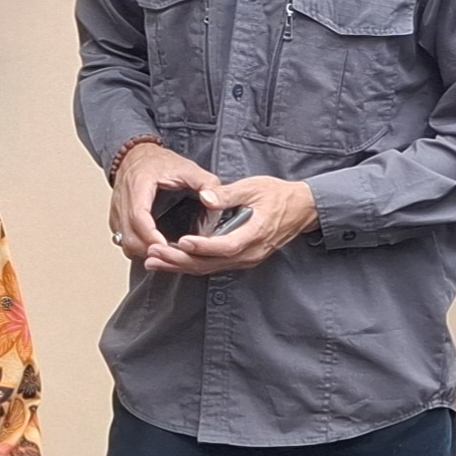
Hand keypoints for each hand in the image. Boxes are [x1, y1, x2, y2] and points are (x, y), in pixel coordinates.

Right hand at [108, 139, 217, 266]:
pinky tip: (155, 246)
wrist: (138, 155)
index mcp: (139, 185)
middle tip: (172, 255)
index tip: (168, 246)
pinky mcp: (116, 217)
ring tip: (166, 252)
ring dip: (143, 251)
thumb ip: (207, 184)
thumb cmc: (161, 163)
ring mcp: (116, 210)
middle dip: (150, 250)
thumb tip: (212, 201)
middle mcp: (123, 199)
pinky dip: (137, 247)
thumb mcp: (190, 169)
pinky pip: (122, 239)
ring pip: (123, 241)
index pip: (138, 217)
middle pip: (128, 235)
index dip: (152, 237)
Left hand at [157, 175, 319, 275]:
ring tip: (154, 261)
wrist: (301, 210)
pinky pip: (213, 266)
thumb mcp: (254, 187)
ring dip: (181, 266)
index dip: (203, 246)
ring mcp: (246, 259)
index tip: (182, 242)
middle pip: (212, 263)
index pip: (226, 246)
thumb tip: (206, 197)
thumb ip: (228, 195)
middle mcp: (250, 253)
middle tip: (154, 254)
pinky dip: (191, 265)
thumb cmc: (278, 196)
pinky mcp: (241, 260)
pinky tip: (172, 262)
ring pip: (209, 268)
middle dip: (180, 261)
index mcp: (256, 233)